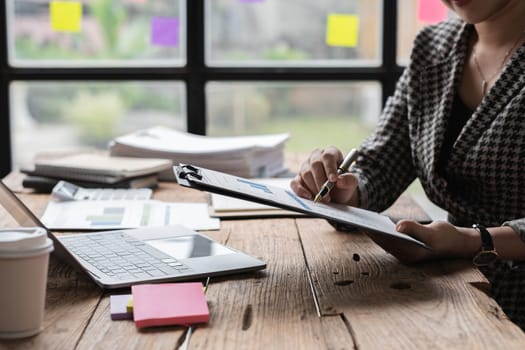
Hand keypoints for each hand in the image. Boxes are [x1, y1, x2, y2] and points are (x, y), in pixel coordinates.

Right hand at [290, 147, 358, 204]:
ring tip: (324, 199)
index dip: (330, 168)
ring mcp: (305, 167)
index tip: (333, 180)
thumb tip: (340, 180)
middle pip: (315, 164)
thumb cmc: (343, 185)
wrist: (336, 195)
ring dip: (314, 188)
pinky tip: (309, 197)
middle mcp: (316, 157)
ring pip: (306, 174)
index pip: (328, 156)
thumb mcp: (351, 183)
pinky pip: (294, 182)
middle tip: (327, 195)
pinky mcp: (298, 178)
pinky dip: (300, 190)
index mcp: (330, 153)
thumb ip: (349, 180)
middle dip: (321, 181)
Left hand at [366, 220, 480, 263]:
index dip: (372, 232)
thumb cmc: (447, 237)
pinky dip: (382, 231)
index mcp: (409, 254)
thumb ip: (415, 228)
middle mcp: (405, 255)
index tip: (360, 223)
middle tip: (355, 218)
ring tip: (361, 218)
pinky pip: (390, 239)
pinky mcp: (406, 247)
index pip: (385, 242)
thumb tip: (397, 225)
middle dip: (370, 231)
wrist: (458, 243)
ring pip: (384, 241)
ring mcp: (405, 252)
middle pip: (382, 242)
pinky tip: (375, 222)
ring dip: (374, 231)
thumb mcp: (432, 232)